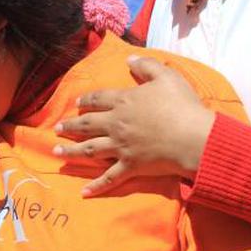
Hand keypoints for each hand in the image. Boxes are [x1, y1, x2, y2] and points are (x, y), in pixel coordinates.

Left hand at [52, 56, 215, 195]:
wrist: (194, 137)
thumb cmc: (182, 106)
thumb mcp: (167, 76)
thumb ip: (147, 65)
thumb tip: (129, 58)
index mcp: (124, 102)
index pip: (98, 99)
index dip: (86, 100)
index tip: (76, 104)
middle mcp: (117, 124)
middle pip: (87, 124)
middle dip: (71, 126)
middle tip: (58, 128)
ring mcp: (121, 147)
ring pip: (90, 149)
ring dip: (71, 150)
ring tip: (56, 151)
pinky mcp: (130, 166)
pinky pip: (109, 177)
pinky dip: (96, 185)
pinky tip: (83, 192)